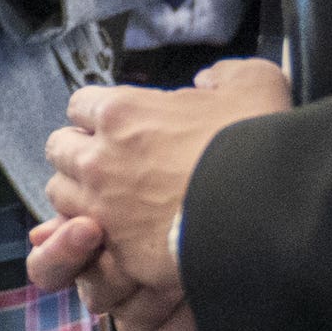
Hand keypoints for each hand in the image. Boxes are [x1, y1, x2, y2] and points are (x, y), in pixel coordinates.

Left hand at [36, 57, 290, 330]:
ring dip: (79, 195)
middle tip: (106, 164)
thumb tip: (206, 83)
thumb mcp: (255, 84)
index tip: (115, 126)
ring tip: (108, 203)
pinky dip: (96, 242)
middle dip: (78, 153)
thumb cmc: (260, 145)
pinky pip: (86, 245)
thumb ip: (224, 76)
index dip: (97, 115)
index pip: (80, 105)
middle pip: (60, 150)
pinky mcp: (119, 254)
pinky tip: (122, 239)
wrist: (271, 213)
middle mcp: (100, 159)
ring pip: (61, 197)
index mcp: (122, 112)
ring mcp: (103, 209)